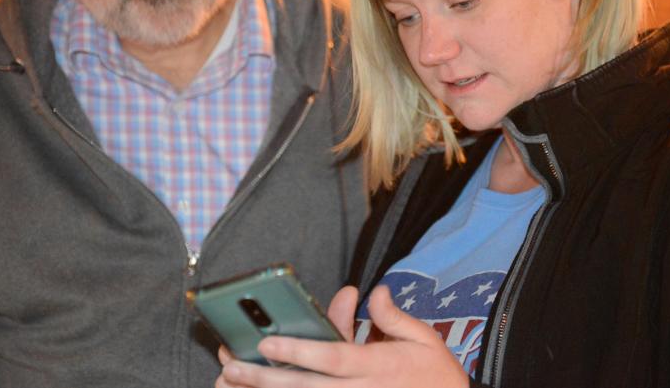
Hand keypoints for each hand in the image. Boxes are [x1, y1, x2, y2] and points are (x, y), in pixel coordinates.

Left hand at [215, 284, 467, 387]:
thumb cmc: (437, 377)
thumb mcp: (424, 340)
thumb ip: (395, 317)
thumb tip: (373, 291)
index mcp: (378, 366)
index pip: (333, 357)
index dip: (299, 351)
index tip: (268, 341)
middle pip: (307, 387)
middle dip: (266, 378)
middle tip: (232, 365)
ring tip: (233, 382)